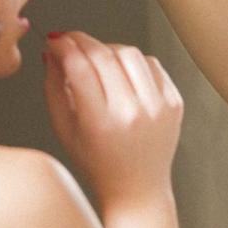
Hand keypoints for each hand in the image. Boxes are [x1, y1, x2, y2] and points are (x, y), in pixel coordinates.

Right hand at [43, 31, 182, 212]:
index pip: (80, 66)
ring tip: (98, 60)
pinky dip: (133, 61)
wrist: (137, 188)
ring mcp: (158, 107)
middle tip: (71, 41)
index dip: (64, 45)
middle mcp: (132, 113)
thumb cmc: (97, 162)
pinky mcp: (174, 102)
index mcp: (100, 123)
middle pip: (104, 55)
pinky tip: (122, 73)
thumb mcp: (64, 129)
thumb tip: (52, 51)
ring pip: (130, 53)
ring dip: (108, 48)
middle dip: (82, 40)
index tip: (56, 40)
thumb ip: (53, 87)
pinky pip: (152, 63)